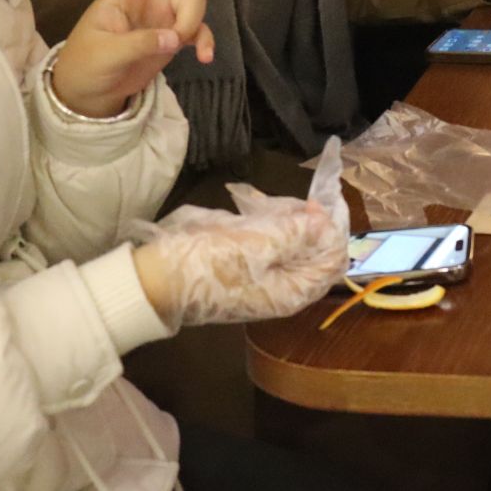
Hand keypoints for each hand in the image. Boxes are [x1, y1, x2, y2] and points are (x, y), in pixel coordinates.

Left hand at [54, 0, 218, 117]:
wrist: (92, 94)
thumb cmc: (86, 65)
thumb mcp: (105, 54)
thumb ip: (139, 44)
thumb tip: (172, 37)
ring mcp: (163, 12)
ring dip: (192, 21)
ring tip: (176, 45)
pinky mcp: (175, 34)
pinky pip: (200, 29)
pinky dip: (205, 42)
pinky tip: (204, 58)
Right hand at [132, 186, 346, 328]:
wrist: (156, 281)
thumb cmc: (208, 263)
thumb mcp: (256, 243)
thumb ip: (296, 232)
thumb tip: (326, 222)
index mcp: (293, 291)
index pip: (333, 259)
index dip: (333, 228)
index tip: (319, 199)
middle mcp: (284, 289)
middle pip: (315, 250)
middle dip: (308, 221)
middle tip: (286, 202)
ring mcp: (265, 279)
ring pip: (293, 243)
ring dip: (286, 219)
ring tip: (262, 206)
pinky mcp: (248, 267)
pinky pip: (270, 242)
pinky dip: (266, 224)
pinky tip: (250, 210)